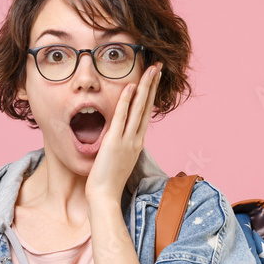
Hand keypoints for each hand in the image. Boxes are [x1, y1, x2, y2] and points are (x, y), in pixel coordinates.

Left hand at [85, 62, 162, 203]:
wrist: (105, 197)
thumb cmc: (108, 182)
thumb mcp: (118, 160)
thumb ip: (120, 146)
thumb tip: (118, 138)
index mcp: (136, 143)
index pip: (145, 114)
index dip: (150, 95)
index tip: (153, 80)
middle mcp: (136, 139)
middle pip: (147, 107)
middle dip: (153, 85)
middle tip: (158, 66)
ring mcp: (127, 140)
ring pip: (139, 109)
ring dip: (145, 87)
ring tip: (151, 69)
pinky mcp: (114, 142)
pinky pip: (121, 118)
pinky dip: (126, 102)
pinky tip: (130, 87)